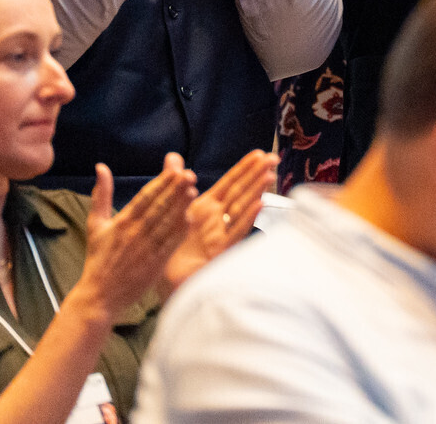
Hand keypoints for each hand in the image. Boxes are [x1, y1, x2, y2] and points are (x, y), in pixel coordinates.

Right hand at [74, 159, 198, 313]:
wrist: (99, 296)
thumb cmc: (98, 259)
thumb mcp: (95, 224)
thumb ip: (101, 195)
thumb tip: (101, 166)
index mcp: (121, 222)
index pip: (145, 197)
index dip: (161, 183)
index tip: (175, 169)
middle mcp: (134, 234)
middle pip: (158, 207)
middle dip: (174, 190)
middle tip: (189, 174)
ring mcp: (145, 249)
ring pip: (165, 224)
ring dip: (180, 207)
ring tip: (193, 190)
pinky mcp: (153, 265)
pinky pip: (169, 245)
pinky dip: (178, 232)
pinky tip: (189, 219)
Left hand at [161, 149, 276, 295]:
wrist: (163, 282)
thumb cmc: (170, 248)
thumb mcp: (170, 210)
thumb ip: (175, 182)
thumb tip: (173, 157)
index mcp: (206, 208)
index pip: (230, 183)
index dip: (244, 168)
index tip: (259, 154)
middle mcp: (216, 220)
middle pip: (240, 193)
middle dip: (256, 175)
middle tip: (272, 158)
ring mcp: (219, 235)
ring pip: (241, 210)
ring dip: (255, 192)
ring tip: (268, 176)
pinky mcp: (217, 252)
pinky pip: (234, 233)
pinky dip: (246, 218)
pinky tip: (257, 205)